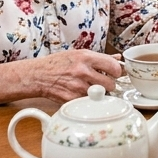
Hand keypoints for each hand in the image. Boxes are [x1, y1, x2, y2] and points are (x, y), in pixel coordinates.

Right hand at [0, 49, 123, 106]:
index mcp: (86, 58)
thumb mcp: (78, 54)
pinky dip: (88, 101)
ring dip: (99, 94)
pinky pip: (88, 103)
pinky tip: (82, 95)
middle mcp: (82, 72)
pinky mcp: (71, 100)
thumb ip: (100, 58)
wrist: (38, 75)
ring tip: (92, 89)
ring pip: (100, 95)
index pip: (113, 67)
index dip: (117, 72)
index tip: (114, 74)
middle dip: (109, 85)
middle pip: (110, 84)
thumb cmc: (58, 63)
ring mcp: (77, 87)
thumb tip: (119, 59)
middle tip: (103, 83)